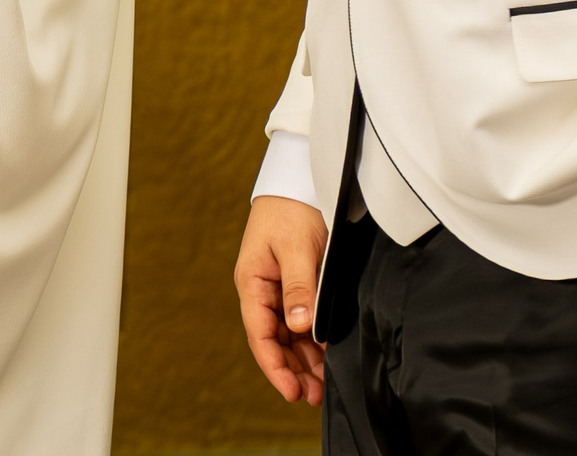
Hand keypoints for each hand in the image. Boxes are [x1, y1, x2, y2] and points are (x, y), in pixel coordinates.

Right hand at [234, 195, 327, 405]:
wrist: (300, 179)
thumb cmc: (293, 210)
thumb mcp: (297, 248)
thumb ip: (299, 288)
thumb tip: (300, 328)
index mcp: (252, 282)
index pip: (259, 334)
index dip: (274, 366)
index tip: (292, 391)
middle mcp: (262, 290)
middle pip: (273, 340)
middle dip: (291, 370)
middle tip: (313, 396)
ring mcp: (278, 289)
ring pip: (288, 334)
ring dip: (302, 359)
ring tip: (321, 385)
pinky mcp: (295, 284)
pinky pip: (300, 320)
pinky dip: (311, 341)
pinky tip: (324, 356)